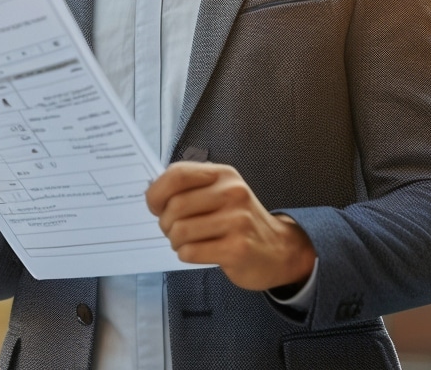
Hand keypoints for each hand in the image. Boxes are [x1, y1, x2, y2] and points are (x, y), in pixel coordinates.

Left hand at [145, 161, 316, 291]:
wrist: (280, 250)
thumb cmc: (239, 221)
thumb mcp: (220, 193)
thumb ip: (189, 188)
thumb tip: (151, 194)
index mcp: (223, 175)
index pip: (177, 174)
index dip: (157, 192)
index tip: (155, 207)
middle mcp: (232, 193)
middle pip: (175, 207)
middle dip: (166, 223)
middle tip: (174, 230)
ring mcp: (237, 220)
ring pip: (180, 231)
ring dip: (175, 241)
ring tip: (187, 242)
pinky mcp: (238, 248)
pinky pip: (191, 252)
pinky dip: (186, 255)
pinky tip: (198, 253)